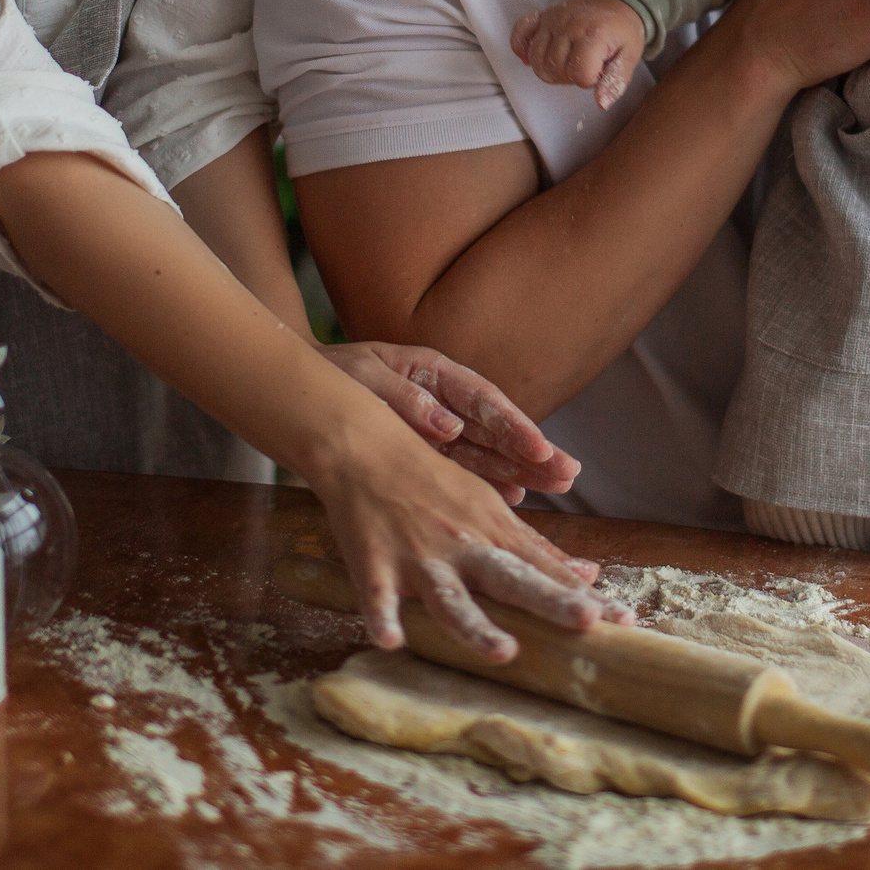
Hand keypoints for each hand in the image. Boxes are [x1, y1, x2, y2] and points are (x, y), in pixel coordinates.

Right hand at [307, 429, 631, 660]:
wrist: (365, 445)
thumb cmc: (430, 479)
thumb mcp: (487, 508)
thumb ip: (533, 547)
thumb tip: (587, 575)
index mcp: (493, 531)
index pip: (547, 570)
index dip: (585, 596)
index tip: (627, 622)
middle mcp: (464, 545)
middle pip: (513, 579)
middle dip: (551, 601)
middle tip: (590, 623)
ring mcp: (419, 556)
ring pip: (451, 597)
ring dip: (476, 626)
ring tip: (504, 653)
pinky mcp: (374, 562)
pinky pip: (377, 596)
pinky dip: (382, 617)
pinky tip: (390, 642)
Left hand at [320, 340, 580, 503]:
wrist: (302, 392)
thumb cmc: (332, 375)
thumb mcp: (363, 375)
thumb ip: (404, 399)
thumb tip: (447, 426)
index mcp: (433, 371)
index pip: (481, 400)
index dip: (514, 425)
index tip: (539, 448)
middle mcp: (444, 400)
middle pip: (495, 428)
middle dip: (531, 450)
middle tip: (568, 473)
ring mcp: (438, 427)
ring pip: (487, 451)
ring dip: (522, 468)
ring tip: (558, 485)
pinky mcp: (426, 452)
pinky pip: (462, 471)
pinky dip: (488, 484)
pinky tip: (514, 499)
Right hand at [512, 0, 649, 108]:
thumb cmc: (623, 31)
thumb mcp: (629, 57)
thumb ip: (615, 81)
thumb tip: (601, 104)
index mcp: (593, 36)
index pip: (579, 75)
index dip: (588, 80)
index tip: (598, 71)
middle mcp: (569, 26)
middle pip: (554, 69)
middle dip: (568, 77)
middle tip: (582, 68)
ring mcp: (552, 19)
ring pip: (536, 58)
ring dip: (548, 69)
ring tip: (565, 63)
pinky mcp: (542, 15)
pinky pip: (520, 32)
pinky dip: (520, 47)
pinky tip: (530, 58)